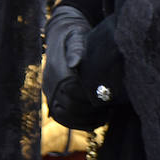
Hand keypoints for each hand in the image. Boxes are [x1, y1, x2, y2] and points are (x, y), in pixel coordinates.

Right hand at [43, 5, 101, 129]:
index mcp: (58, 71)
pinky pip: (61, 116)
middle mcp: (51, 84)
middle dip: (90, 111)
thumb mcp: (77, 37)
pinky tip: (93, 121)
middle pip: (69, 107)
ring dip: (84, 120)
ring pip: (64, 115)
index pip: (74, 93)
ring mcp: (50, 92)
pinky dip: (77, 123)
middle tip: (109, 111)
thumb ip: (76, 50)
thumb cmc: (76, 36)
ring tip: (103, 117)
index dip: (92, 99)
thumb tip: (74, 64)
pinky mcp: (52, 97)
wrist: (60, 36)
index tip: (109, 99)